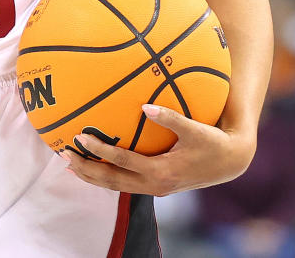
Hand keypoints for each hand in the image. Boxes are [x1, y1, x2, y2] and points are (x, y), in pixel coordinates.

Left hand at [59, 104, 254, 196]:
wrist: (230, 163)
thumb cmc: (212, 142)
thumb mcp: (195, 129)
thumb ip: (170, 117)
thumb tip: (144, 105)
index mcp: (161, 172)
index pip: (123, 162)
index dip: (100, 152)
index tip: (80, 139)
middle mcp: (154, 185)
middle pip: (112, 182)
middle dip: (87, 170)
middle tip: (64, 156)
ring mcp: (154, 188)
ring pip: (116, 186)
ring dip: (93, 176)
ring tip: (70, 165)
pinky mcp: (156, 185)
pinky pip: (125, 183)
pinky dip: (107, 176)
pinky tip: (95, 165)